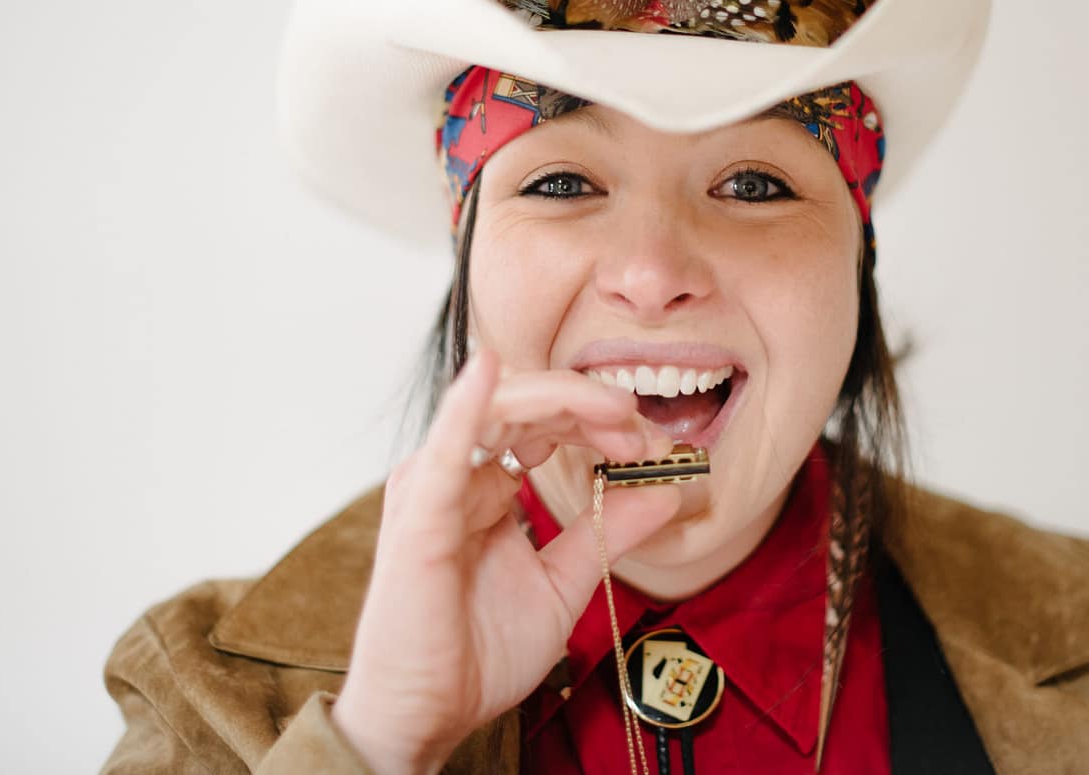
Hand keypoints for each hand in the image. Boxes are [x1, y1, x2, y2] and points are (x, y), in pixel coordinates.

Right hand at [331, 348, 679, 773]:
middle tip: (639, 429)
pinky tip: (488, 372)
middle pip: (525, 406)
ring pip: (495, 411)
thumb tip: (668, 491)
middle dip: (589, 406)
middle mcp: (455, 474)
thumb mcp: (563, 584)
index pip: (543, 423)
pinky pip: (443, 452)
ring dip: (561, 402)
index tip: (645, 446)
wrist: (429, 716)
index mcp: (484, 485)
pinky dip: (466, 407)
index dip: (597, 421)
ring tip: (614, 413)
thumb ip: (608, 534)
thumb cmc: (477, 652)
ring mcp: (434, 488)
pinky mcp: (420, 515)